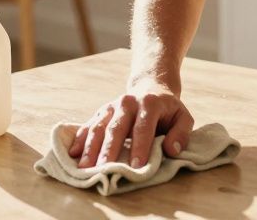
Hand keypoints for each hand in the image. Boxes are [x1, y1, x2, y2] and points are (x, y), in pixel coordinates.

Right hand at [67, 79, 193, 168]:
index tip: (136, 165)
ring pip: (99, 126)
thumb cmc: (168, 110)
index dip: (140, 147)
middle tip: (104, 169)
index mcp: (149, 104)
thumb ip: (181, 133)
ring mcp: (111, 106)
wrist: (150, 87)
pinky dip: (80, 139)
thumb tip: (171, 150)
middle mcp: (127, 102)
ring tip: (84, 167)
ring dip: (90, 147)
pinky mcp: (101, 112)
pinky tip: (73, 153)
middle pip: (116, 128)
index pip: (143, 127)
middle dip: (109, 149)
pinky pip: (88, 125)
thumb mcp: (183, 117)